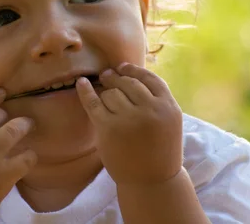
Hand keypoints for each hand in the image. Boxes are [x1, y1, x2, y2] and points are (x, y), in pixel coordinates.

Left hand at [77, 63, 182, 185]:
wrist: (151, 182)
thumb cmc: (159, 151)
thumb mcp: (169, 122)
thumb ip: (156, 100)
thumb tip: (131, 74)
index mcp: (168, 107)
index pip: (149, 79)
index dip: (134, 70)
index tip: (123, 67)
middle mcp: (150, 110)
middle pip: (128, 83)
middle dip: (116, 77)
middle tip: (107, 76)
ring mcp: (128, 119)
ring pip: (111, 93)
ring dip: (106, 92)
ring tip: (104, 95)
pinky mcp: (108, 128)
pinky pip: (93, 102)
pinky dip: (85, 91)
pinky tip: (81, 82)